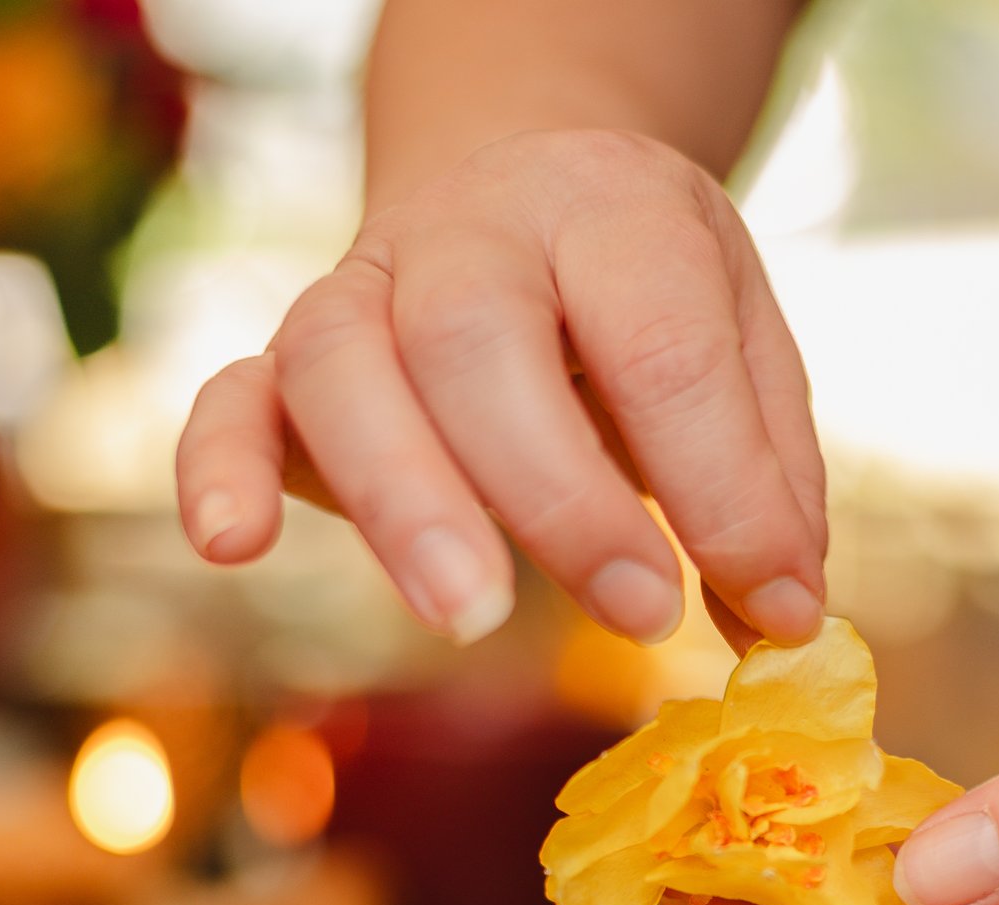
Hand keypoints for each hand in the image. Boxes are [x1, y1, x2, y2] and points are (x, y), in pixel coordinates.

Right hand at [175, 129, 826, 649]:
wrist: (515, 191)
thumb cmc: (640, 301)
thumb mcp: (739, 347)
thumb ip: (764, 479)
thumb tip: (779, 620)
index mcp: (609, 211)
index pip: (658, 342)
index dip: (717, 483)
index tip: (763, 599)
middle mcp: (470, 233)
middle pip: (479, 341)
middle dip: (561, 494)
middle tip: (643, 615)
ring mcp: (362, 288)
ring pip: (343, 366)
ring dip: (404, 499)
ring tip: (471, 616)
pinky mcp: (284, 359)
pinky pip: (230, 398)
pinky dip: (218, 467)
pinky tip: (234, 546)